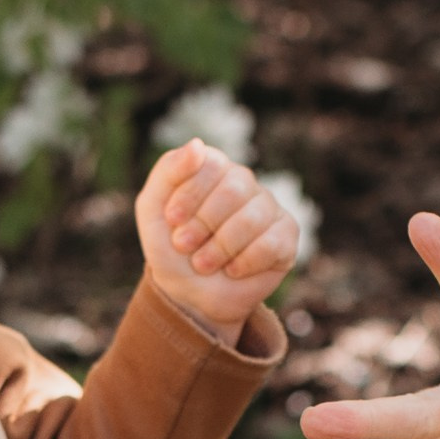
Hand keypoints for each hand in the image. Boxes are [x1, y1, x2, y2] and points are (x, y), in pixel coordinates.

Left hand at [136, 139, 298, 339]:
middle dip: (204, 224)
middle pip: (234, 189)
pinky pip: (273, 243)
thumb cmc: (170, 248)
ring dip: (221, 247)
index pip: (213, 164)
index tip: (173, 220)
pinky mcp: (286, 237)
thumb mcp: (153, 209)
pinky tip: (233, 270)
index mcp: (215, 169)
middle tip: (185, 246)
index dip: (191, 194)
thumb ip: (168, 171)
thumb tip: (198, 144)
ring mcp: (268, 208)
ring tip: (203, 263)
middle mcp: (245, 183)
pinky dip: (246, 262)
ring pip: (253, 218)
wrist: (189, 294)